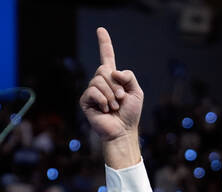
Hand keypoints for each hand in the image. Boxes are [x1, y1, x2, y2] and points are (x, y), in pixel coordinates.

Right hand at [80, 27, 143, 166]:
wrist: (123, 131)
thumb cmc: (130, 114)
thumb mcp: (136, 92)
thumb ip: (129, 76)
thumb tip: (113, 71)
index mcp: (113, 78)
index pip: (107, 57)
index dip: (104, 43)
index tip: (100, 30)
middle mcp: (101, 82)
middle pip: (104, 69)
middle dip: (116, 85)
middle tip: (121, 100)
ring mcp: (92, 91)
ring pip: (98, 80)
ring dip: (111, 95)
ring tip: (114, 107)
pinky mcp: (85, 100)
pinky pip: (93, 90)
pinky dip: (103, 100)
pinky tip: (106, 110)